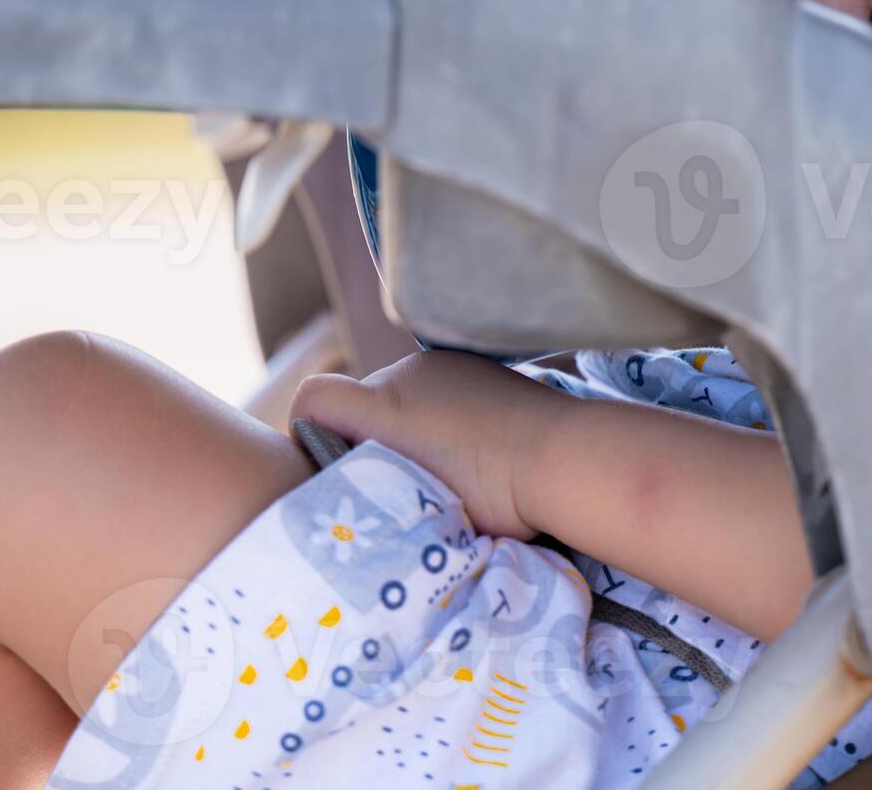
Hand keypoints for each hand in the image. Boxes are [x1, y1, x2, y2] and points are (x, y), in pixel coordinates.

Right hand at [290, 352, 560, 540]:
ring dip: (406, 427)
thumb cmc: (491, 493)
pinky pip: (434, 389)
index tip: (333, 469)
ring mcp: (442, 364)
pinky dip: (438, 414)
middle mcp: (406, 373)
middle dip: (366, 440)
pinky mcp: (473, 364)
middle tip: (396, 485)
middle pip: (360, 404)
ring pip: (398, 398)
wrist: (562, 457)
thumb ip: (372, 491)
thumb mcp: (417, 507)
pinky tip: (468, 444)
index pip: (314, 398)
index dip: (309, 431)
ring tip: (441, 468)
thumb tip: (355, 495)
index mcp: (384, 406)